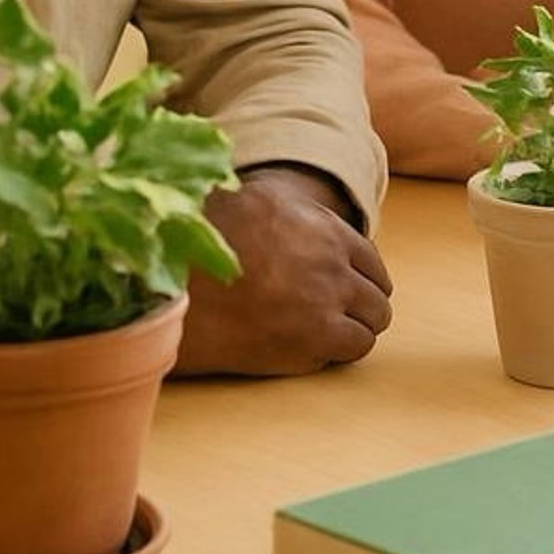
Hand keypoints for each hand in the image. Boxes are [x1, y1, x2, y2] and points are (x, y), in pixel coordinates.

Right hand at [173, 166, 393, 376]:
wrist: (174, 286)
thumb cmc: (209, 240)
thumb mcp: (263, 199)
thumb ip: (297, 207)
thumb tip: (303, 210)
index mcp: (330, 233)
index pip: (372, 263)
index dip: (360, 277)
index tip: (345, 286)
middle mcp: (334, 271)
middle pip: (378, 299)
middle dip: (362, 307)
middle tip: (338, 314)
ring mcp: (323, 311)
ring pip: (369, 329)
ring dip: (352, 332)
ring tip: (324, 333)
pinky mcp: (305, 347)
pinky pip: (343, 354)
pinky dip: (331, 353)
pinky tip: (304, 347)